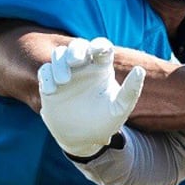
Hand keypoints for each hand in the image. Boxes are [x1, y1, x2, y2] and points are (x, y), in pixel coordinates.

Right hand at [37, 37, 145, 158]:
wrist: (83, 139)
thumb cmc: (105, 122)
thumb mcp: (120, 109)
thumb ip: (131, 91)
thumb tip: (140, 70)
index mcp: (102, 68)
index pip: (101, 47)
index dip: (99, 45)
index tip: (98, 51)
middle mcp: (83, 67)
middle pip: (77, 45)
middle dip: (75, 49)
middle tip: (76, 61)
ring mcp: (66, 74)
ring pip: (58, 54)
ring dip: (59, 63)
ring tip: (64, 81)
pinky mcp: (50, 85)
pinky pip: (44, 71)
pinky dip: (46, 76)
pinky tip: (52, 91)